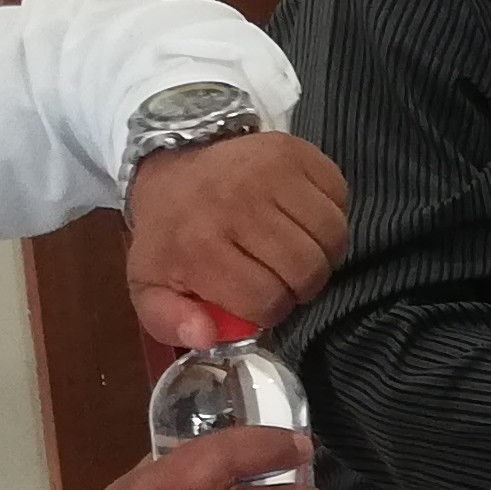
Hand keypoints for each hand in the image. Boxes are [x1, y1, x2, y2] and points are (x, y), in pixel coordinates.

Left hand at [127, 132, 352, 346]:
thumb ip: (168, 322)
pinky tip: (305, 221)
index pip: (266, 301)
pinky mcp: (296, 151)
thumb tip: (206, 338)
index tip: (259, 300)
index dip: (269, 311)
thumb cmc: (170, 231)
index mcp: (198, 244)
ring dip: (323, 254)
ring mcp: (270, 173)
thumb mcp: (150, 285)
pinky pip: (340, 198)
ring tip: (299, 252)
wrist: (175, 162)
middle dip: (301, 287)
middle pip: (306, 270)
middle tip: (284, 279)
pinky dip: (331, 217)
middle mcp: (236, 204)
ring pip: (332, 236)